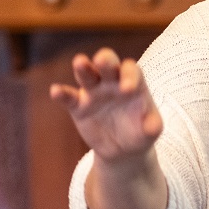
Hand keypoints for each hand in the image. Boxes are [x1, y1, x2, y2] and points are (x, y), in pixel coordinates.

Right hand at [50, 48, 162, 165]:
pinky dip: (61, 93)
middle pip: (107, 62)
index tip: (128, 90)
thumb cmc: (141, 132)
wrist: (124, 150)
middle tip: (103, 61)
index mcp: (132, 82)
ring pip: (86, 73)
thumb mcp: (151, 131)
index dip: (129, 75)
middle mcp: (111, 81)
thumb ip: (153, 126)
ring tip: (80, 63)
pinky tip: (56, 91)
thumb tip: (152, 127)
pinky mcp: (78, 106)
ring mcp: (94, 92)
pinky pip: (68, 97)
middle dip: (104, 59)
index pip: (130, 69)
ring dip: (82, 67)